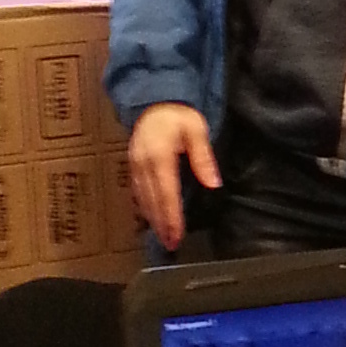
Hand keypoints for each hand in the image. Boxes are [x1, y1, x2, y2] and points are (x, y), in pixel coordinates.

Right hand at [128, 103, 220, 250]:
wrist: (153, 101)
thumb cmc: (177, 114)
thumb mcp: (196, 129)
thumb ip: (203, 157)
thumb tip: (213, 183)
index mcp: (159, 156)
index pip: (167, 193)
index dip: (172, 217)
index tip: (177, 235)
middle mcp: (143, 164)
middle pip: (153, 201)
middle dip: (161, 225)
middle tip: (171, 245)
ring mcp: (135, 166)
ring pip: (143, 199)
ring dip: (152, 220)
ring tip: (162, 238)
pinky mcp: (132, 166)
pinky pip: (137, 192)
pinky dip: (144, 208)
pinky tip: (151, 219)